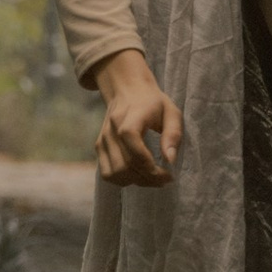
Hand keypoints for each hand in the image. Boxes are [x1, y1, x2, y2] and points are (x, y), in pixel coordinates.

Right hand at [92, 48, 180, 186]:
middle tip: (164, 179)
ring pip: (114, 174)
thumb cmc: (153, 102)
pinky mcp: (99, 147)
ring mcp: (102, 140)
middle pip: (125, 167)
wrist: (128, 90)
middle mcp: (111, 131)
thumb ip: (173, 135)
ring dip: (135, 181)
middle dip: (147, 179)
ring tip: (151, 177)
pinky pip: (107, 173)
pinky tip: (138, 175)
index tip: (169, 175)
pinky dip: (123, 180)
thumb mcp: (171, 112)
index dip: (152, 170)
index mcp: (129, 120)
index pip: (135, 153)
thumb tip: (170, 160)